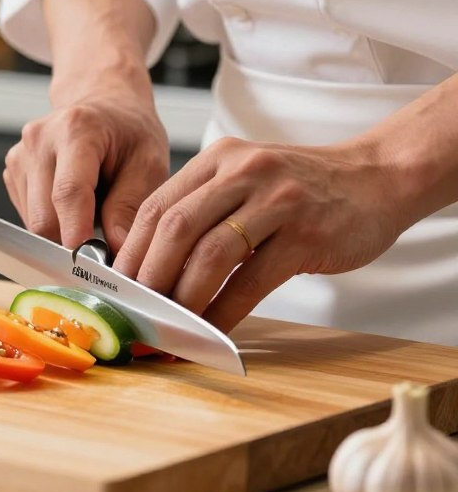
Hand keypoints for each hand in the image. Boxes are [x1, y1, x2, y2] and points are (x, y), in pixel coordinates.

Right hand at [4, 0, 169, 252]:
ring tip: (92, 208)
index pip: (68, 192)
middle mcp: (39, 139)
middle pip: (44, 216)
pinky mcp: (13, 169)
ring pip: (33, 222)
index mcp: (76, 128)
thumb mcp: (148, 163)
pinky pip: (27, 215)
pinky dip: (52, 220)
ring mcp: (21, 154)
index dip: (76, 233)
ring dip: (63, 230)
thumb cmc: (128, 131)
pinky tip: (72, 203)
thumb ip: (131, 207)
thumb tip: (118, 253)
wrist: (105, 103)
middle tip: (105, 244)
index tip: (89, 264)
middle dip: (72, 240)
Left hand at [112, 136, 404, 332]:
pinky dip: (224, 311)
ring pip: (210, 254)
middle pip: (175, 227)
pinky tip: (211, 332)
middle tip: (135, 314)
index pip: (156, 206)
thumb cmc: (300, 190)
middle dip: (148, 278)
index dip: (130, 252)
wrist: (376, 178)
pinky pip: (252, 281)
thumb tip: (150, 267)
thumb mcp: (244, 180)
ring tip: (168, 329)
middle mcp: (241, 173)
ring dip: (182, 299)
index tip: (115, 289)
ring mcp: (275, 201)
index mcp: (217, 159)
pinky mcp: (305, 234)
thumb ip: (202, 209)